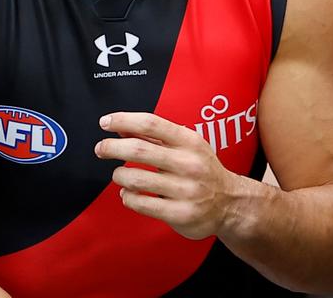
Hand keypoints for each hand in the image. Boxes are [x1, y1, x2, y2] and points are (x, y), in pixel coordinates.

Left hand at [95, 112, 237, 239]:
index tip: (105, 122)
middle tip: (101, 149)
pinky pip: (140, 203)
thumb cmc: (202, 170)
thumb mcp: (185, 145)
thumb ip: (154, 136)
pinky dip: (127, 197)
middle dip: (111, 147)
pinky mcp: (180, 213)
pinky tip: (128, 194)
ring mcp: (186, 190)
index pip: (151, 123)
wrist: (231, 203)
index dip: (123, 119)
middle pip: (138, 150)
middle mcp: (189, 164)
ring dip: (119, 175)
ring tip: (119, 175)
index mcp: (190, 141)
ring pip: (135, 179)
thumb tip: (120, 126)